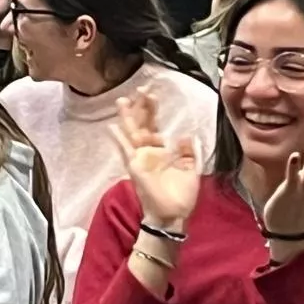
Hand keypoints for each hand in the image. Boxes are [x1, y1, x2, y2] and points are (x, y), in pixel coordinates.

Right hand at [110, 88, 201, 229]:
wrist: (174, 215)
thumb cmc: (182, 196)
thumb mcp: (191, 169)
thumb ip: (188, 152)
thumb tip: (184, 136)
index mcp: (160, 151)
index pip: (154, 125)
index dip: (152, 109)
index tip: (153, 94)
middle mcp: (147, 152)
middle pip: (142, 124)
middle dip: (141, 106)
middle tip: (141, 88)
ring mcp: (140, 158)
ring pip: (132, 133)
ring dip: (128, 117)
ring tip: (122, 100)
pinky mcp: (135, 167)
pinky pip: (125, 151)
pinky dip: (119, 139)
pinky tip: (112, 127)